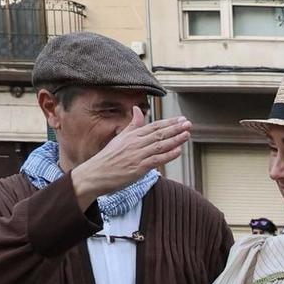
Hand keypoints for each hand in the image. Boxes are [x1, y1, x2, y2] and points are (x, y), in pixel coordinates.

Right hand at [67, 107, 191, 204]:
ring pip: (159, 145)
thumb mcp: (119, 138)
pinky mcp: (138, 168)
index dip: (169, 122)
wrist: (95, 174)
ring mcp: (137, 155)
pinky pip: (156, 159)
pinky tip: (178, 150)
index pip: (153, 126)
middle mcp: (135, 143)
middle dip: (175, 128)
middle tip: (188, 123)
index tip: (181, 119)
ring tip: (187, 134)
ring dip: (175, 139)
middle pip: (158, 134)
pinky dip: (168, 155)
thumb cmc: (108, 158)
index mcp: (131, 136)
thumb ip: (132, 125)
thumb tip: (137, 109)